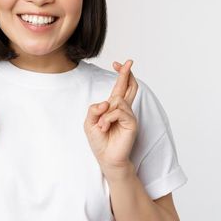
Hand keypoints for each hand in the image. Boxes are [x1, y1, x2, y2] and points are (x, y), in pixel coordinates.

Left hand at [83, 59, 139, 176]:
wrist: (106, 158)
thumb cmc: (99, 141)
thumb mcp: (89, 122)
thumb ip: (94, 109)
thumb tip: (106, 102)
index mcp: (113, 108)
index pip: (120, 88)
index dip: (121, 75)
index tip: (118, 63)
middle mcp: (123, 110)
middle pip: (129, 87)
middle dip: (127, 74)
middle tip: (128, 62)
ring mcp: (128, 116)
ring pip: (117, 101)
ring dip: (104, 113)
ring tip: (101, 126)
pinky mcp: (132, 123)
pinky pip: (118, 112)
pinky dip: (108, 119)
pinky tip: (105, 127)